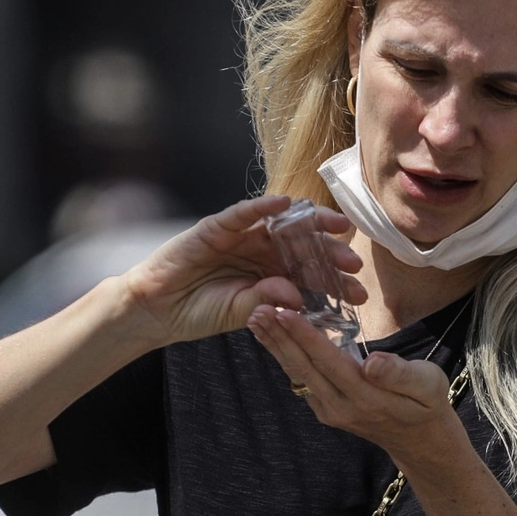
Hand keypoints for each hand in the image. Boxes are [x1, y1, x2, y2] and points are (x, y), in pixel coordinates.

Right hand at [121, 196, 365, 347]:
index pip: (309, 272)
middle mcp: (261, 251)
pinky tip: (285, 203)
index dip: (335, 279)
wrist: (157, 309)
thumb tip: (297, 295)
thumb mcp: (240, 312)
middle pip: (303, 245)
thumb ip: (267, 301)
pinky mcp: (217, 226)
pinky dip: (262, 206)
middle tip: (355, 262)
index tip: (359, 291)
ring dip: (309, 223)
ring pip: (281, 224)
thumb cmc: (199, 311)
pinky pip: (243, 212)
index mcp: (270, 273)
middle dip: (331, 252)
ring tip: (336, 225)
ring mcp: (241, 236)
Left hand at [247, 305, 453, 455]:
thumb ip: (399, 373)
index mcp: (366, 397)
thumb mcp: (428, 385)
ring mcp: (329, 410)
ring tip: (256, 319)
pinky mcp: (324, 408)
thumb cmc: (426, 403)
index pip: (329, 362)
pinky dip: (285, 354)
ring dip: (275, 345)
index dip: (305, 336)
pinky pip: (301, 377)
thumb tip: (373, 362)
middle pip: (303, 368)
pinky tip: (273, 335)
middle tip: (257, 310)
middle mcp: (340, 407)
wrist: (418, 440)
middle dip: (279, 337)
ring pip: (297, 373)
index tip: (284, 312)